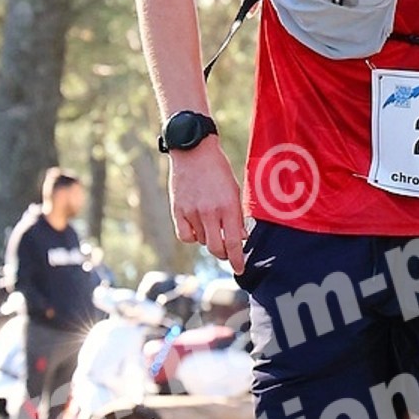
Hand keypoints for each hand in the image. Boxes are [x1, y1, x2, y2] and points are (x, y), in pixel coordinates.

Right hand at [169, 140, 246, 272]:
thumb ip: (237, 215)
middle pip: (216, 248)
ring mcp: (192, 212)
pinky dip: (192, 236)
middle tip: (227, 251)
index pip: (233, 243)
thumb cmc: (218, 169)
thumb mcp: (234, 189)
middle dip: (223, 254)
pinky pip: (185, 236)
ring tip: (211, 225)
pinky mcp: (177, 210)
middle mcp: (210, 212)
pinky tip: (197, 228)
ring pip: (201, 242)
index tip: (240, 269)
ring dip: (209, 240)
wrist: (193, 150)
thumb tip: (241, 238)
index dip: (237, 260)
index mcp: (228, 206)